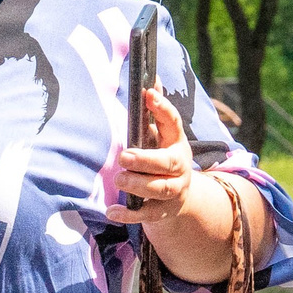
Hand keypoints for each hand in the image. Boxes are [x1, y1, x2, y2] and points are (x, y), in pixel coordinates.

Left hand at [106, 88, 194, 225]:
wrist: (181, 197)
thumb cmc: (162, 157)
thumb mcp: (160, 135)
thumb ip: (156, 111)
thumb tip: (151, 77)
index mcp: (176, 142)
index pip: (173, 123)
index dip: (163, 109)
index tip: (148, 94)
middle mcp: (180, 167)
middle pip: (167, 164)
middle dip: (146, 160)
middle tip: (124, 156)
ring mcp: (174, 191)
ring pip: (160, 189)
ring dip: (139, 185)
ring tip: (120, 179)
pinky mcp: (163, 211)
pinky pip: (147, 214)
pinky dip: (129, 214)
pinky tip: (111, 212)